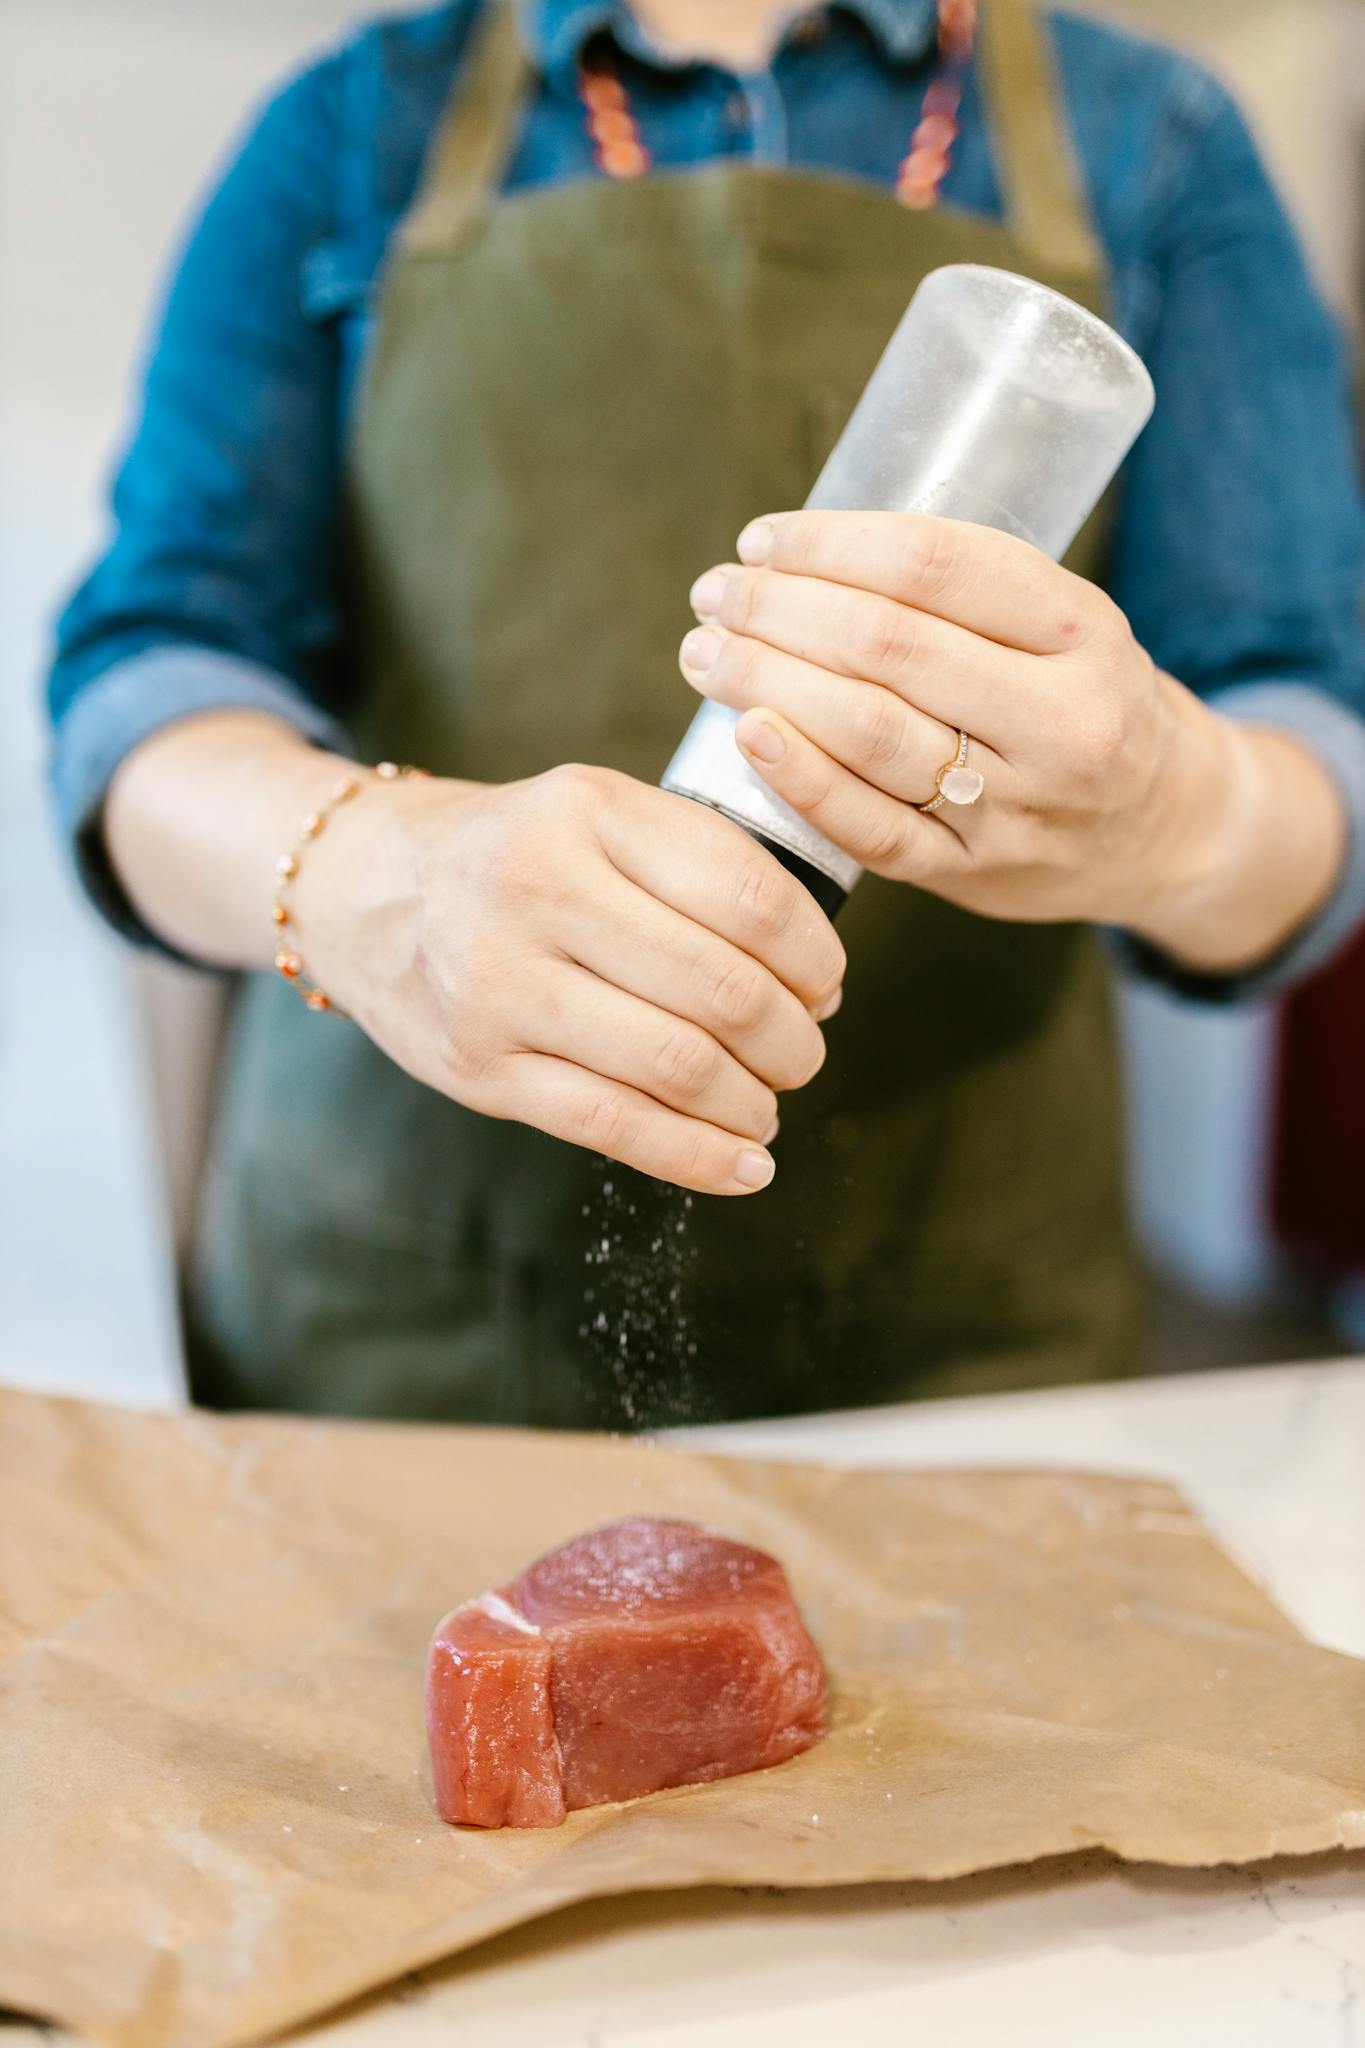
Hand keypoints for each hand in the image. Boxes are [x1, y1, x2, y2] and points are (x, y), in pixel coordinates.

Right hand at [296, 763, 844, 1195]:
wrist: (360, 888)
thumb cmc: (515, 856)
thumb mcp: (596, 813)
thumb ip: (701, 869)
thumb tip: (819, 987)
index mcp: (587, 811)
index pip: (749, 897)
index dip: (815, 957)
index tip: (826, 984)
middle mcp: (537, 889)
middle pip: (722, 990)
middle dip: (792, 1039)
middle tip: (803, 1051)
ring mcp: (498, 983)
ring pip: (677, 1066)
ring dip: (752, 1103)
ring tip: (767, 1105)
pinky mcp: (477, 1066)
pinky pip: (614, 1126)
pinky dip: (699, 1158)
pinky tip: (744, 1164)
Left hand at [678, 511, 1342, 960]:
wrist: (1168, 829)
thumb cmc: (1087, 702)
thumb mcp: (1069, 625)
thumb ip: (966, 593)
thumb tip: (800, 557)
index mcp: (1085, 631)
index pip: (936, 566)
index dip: (831, 545)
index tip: (760, 539)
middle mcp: (1060, 721)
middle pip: (890, 648)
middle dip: (781, 611)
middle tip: (714, 596)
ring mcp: (1017, 807)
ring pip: (872, 734)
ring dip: (769, 685)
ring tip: (707, 655)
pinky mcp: (975, 874)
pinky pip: (872, 829)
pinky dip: (800, 781)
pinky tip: (746, 736)